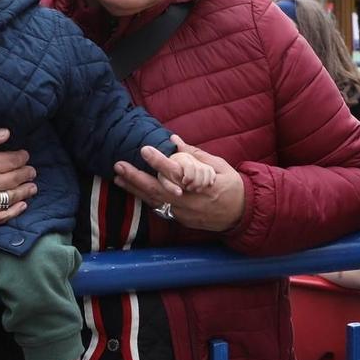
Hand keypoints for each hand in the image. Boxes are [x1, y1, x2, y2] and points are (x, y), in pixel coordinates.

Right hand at [0, 128, 36, 227]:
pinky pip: (2, 217)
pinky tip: (22, 206)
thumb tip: (6, 133)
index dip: (22, 157)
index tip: (24, 156)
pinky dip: (15, 211)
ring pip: (13, 197)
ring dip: (26, 191)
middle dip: (27, 173)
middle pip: (16, 178)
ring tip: (32, 187)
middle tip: (31, 171)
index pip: (12, 160)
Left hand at [116, 136, 244, 231]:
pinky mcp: (180, 220)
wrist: (241, 215)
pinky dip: (146, 199)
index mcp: (200, 184)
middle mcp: (188, 200)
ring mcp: (183, 213)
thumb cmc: (231, 186)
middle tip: (119, 165)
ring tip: (118, 178)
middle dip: (136, 177)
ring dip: (135, 189)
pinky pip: (159, 208)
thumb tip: (174, 140)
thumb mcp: (218, 166)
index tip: (144, 149)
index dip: (158, 161)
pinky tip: (133, 190)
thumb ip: (195, 154)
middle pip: (157, 189)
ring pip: (154, 201)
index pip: (175, 172)